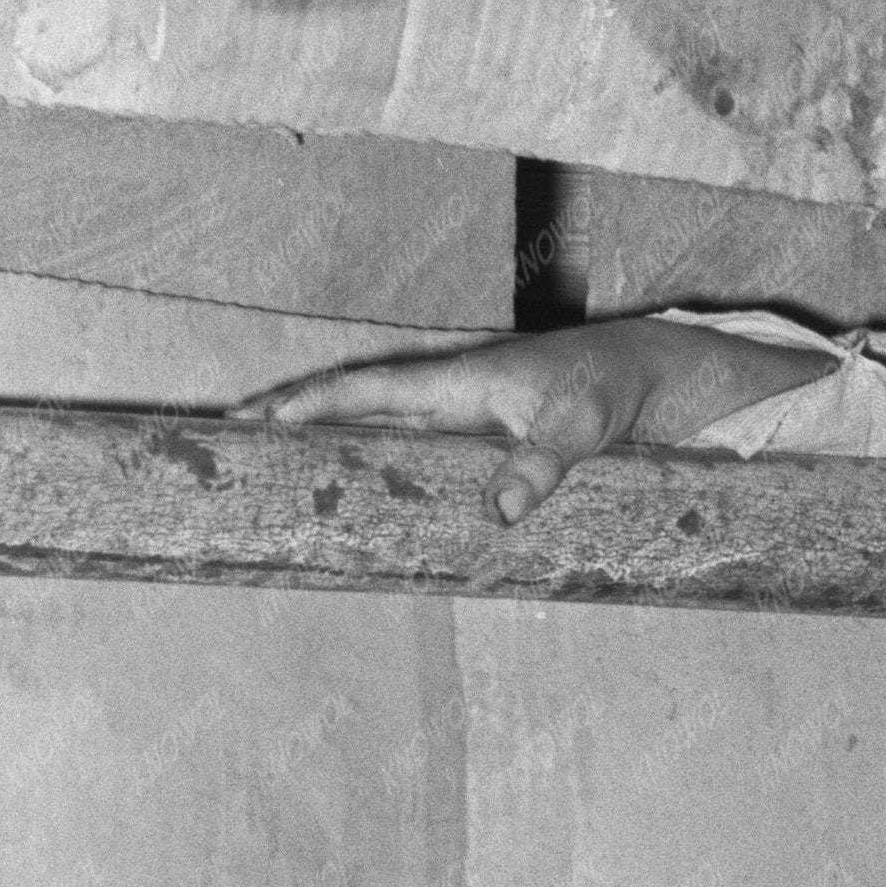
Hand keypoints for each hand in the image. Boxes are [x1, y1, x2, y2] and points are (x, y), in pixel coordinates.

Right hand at [237, 315, 822, 521]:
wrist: (652, 374)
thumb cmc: (612, 388)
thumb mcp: (582, 425)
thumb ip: (541, 463)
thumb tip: (499, 512)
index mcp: (458, 381)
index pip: (368, 390)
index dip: (311, 405)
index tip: (255, 420)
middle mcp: (449, 395)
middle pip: (355, 406)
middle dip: (296, 421)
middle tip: (234, 445)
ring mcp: (461, 416)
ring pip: (378, 428)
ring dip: (329, 443)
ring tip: (272, 472)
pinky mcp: (480, 438)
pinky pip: (411, 449)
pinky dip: (374, 462)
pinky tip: (356, 495)